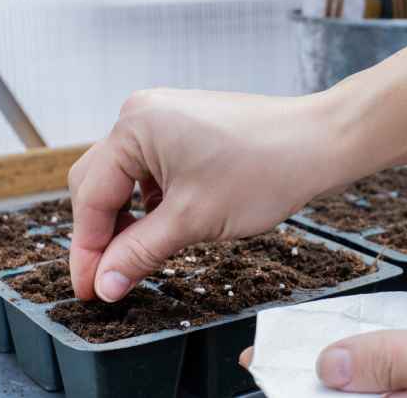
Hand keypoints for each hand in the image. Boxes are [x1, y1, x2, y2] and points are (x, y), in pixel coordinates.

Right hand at [67, 88, 344, 301]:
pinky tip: (162, 226)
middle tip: (108, 279)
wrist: (319, 144)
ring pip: (126, 178)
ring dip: (127, 218)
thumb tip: (105, 284)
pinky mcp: (186, 129)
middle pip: (99, 183)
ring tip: (137, 255)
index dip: (87, 250)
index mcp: (134, 127)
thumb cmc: (264, 171)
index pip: (92, 197)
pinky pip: (152, 169)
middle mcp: (143, 114)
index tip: (89, 290)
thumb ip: (139, 252)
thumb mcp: (193, 220)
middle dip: (102, 233)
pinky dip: (151, 201)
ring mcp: (166, 118)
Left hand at [240, 290, 406, 396]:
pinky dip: (377, 358)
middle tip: (277, 350)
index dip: (296, 388)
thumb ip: (394, 361)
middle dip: (314, 378)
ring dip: (343, 366)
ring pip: (376, 389)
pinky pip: (403, 377)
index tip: (261, 363)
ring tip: (307, 344)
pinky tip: (358, 345)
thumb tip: (331, 367)